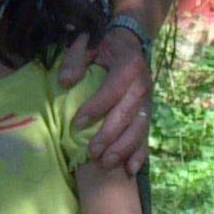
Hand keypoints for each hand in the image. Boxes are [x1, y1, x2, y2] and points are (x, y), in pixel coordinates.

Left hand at [66, 25, 152, 174]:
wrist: (131, 43)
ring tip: (106, 163)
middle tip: (92, 152)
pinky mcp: (148, 113)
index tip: (77, 124)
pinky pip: (147, 135)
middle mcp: (143, 84)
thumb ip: (74, 60)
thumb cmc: (103, 47)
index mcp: (129, 65)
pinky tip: (130, 170)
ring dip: (124, 148)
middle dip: (109, 136)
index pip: (113, 90)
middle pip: (128, 114)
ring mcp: (148, 101)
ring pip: (139, 128)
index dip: (96, 108)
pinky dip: (140, 153)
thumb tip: (65, 82)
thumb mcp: (87, 45)